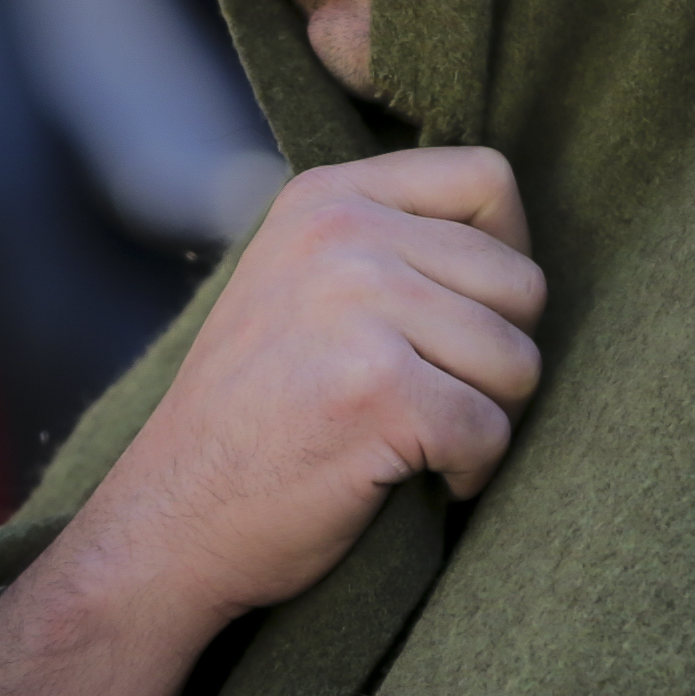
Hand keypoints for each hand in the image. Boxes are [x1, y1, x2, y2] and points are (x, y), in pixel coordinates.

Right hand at [0, 148, 544, 695]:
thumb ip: (386, 240)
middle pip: (520, 282)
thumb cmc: (253, 413)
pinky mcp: (379, 391)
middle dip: (500, 356)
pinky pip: (491, 431)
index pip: (487, 179)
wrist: (173, 516)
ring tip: (423, 438)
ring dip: (489, 419)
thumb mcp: (298, 280)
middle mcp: (342, 234)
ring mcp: (358, 308)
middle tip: (440, 398)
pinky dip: (470, 473)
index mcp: (327, 198)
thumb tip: (512, 241)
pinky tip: (422, 479)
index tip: (468, 317)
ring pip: (519, 361)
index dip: (508, 255)